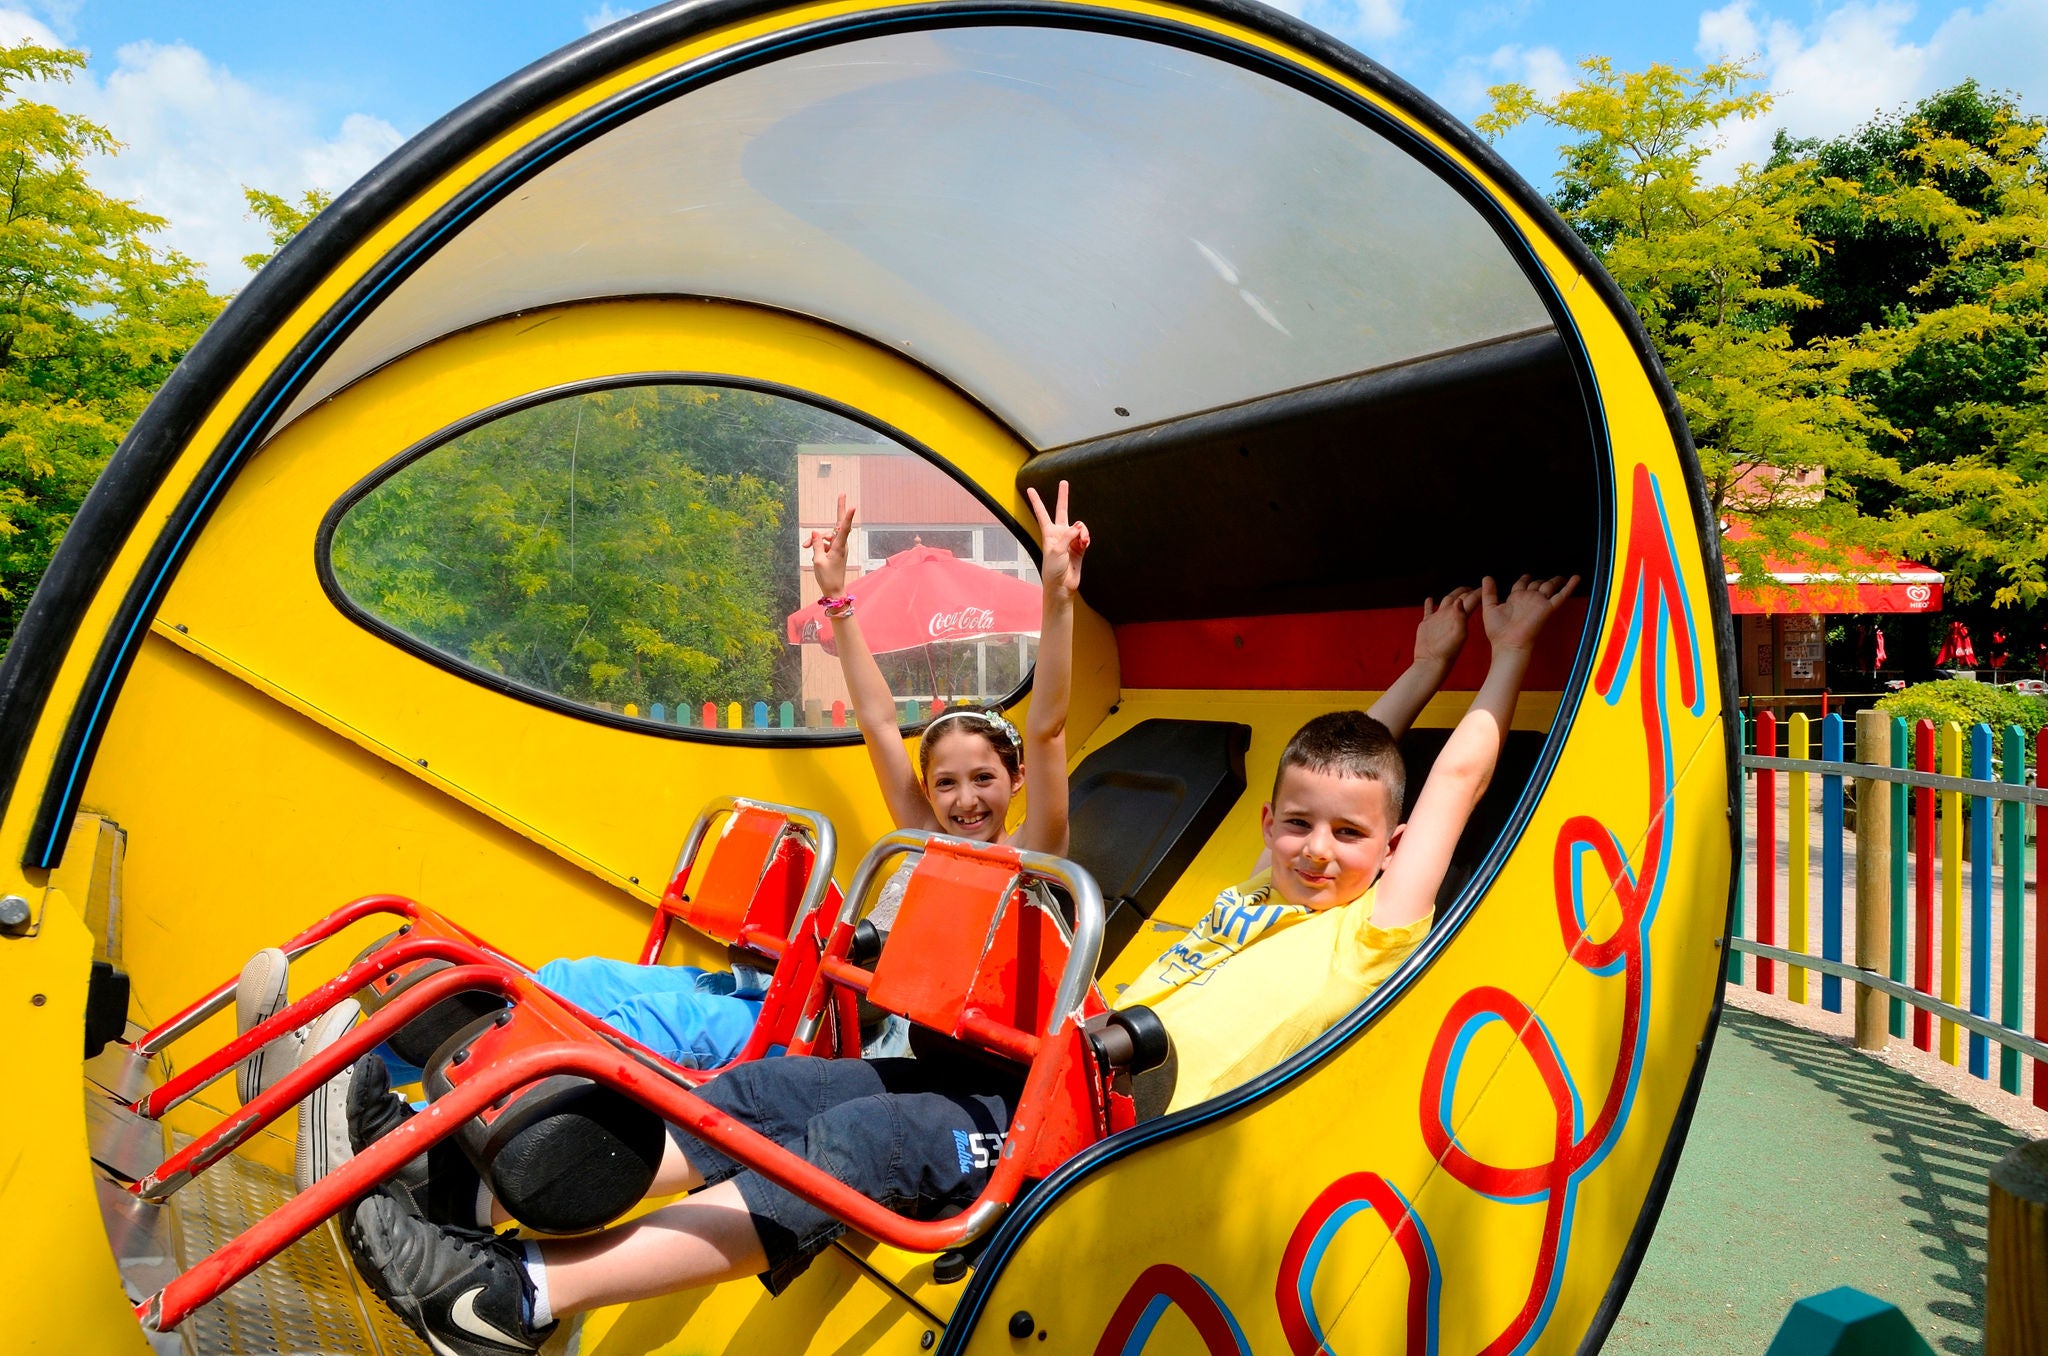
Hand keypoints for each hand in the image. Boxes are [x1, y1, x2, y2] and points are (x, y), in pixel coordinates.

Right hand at [806, 494, 854, 596]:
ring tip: (804, 547)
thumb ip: (816, 545)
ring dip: (816, 539)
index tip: (852, 506)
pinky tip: (811, 552)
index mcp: (839, 547)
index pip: (844, 529)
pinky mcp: (835, 550)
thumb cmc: (827, 577)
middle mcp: (841, 545)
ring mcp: (839, 547)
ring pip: (827, 535)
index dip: (847, 517)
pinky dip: (817, 545)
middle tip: (842, 493)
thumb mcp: (818, 561)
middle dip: (839, 509)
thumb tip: (814, 532)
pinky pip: (826, 543)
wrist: (833, 590)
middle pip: (838, 524)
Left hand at [1027, 481, 1089, 600]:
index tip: (1030, 489)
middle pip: (1062, 511)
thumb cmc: (1053, 569)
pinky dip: (1086, 538)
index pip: (1042, 513)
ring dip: (1082, 531)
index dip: (1036, 501)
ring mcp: (1070, 540)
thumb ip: (1067, 535)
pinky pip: (1085, 536)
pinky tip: (1085, 544)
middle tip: (1064, 483)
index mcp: (1049, 533)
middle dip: (1063, 497)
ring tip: (1082, 541)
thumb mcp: (1056, 550)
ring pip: (1079, 526)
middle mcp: (1059, 534)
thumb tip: (1078, 525)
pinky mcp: (1080, 548)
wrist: (1062, 585)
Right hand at [1413, 587, 1478, 666]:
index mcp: (1460, 617)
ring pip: (1444, 602)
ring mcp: (1438, 619)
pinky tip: (1429, 599)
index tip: (1483, 586)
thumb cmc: (1447, 652)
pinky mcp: (1427, 624)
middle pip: (1458, 598)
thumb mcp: (1458, 634)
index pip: (1470, 600)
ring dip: (1450, 596)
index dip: (1476, 593)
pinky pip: (1428, 611)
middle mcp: (1449, 616)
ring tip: (1455, 592)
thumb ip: (1460, 617)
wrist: (1431, 662)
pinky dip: (1428, 605)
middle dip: (1464, 592)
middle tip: (1470, 587)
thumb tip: (1459, 600)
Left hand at [1482, 574, 1579, 653]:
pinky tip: (1576, 578)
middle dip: (1542, 579)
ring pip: (1549, 587)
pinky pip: (1561, 595)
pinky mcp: (1548, 608)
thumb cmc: (1498, 632)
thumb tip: (1487, 577)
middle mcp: (1528, 599)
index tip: (1527, 575)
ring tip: (1562, 576)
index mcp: (1515, 599)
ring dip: (1556, 581)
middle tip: (1548, 576)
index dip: (1524, 578)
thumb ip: (1489, 592)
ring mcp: (1539, 603)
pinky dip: (1570, 586)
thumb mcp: (1490, 608)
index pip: (1522, 584)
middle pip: (1538, 584)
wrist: (1508, 643)